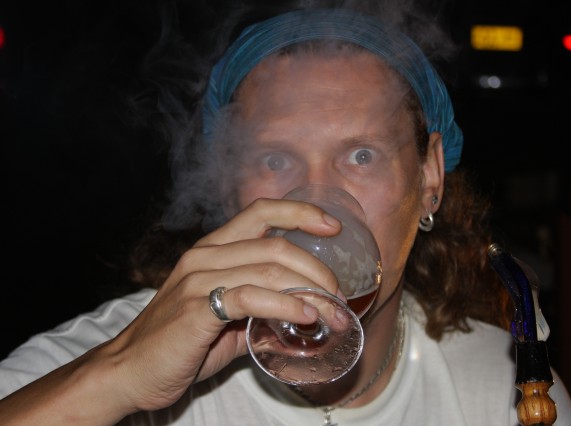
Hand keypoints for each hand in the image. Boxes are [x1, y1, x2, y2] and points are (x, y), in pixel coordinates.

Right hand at [102, 197, 342, 412]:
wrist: (129, 371)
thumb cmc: (179, 344)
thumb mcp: (224, 320)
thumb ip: (259, 312)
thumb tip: (301, 317)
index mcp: (212, 249)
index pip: (260, 211)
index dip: (300, 212)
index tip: (333, 227)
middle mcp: (205, 255)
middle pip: (275, 244)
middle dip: (317, 268)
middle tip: (339, 296)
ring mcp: (198, 279)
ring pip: (268, 268)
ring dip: (310, 290)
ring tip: (333, 312)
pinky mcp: (195, 308)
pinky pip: (250, 297)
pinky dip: (285, 305)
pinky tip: (306, 316)